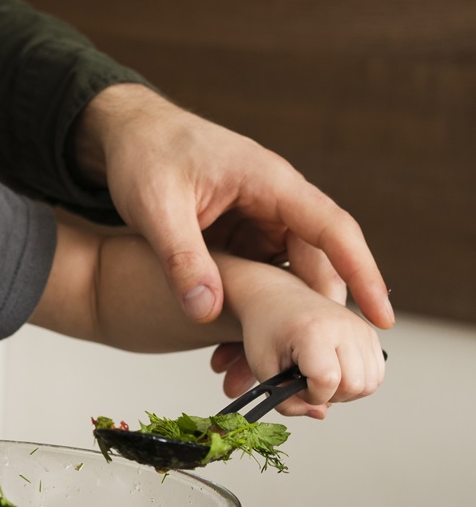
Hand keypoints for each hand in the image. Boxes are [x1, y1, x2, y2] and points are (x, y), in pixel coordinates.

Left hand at [75, 84, 392, 393]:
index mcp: (270, 183)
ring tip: (250, 367)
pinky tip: (230, 347)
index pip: (333, 230)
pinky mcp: (239, 238)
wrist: (125, 136)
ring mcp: (258, 221)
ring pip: (285, 280)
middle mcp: (275, 203)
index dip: (362, 274)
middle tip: (299, 370)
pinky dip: (251, 313)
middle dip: (310, 318)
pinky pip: (258, 281)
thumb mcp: (156, 205)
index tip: (381, 318)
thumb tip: (205, 313)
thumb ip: (181, 257)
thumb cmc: (144, 155)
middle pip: (314, 266)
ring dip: (277, 322)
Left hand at [223, 258, 385, 417]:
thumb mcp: (263, 369)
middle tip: (305, 381)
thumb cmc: (266, 330)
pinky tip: (335, 372)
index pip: (327, 380)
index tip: (293, 384)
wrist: (276, 298)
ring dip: (346, 392)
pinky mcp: (370, 333)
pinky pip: (376, 374)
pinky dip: (358, 382)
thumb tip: (320, 414)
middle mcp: (344, 326)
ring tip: (320, 377)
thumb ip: (286, 401)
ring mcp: (361, 328)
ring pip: (370, 384)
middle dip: (329, 396)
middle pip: (355, 386)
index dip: (311, 395)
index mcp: (313, 330)